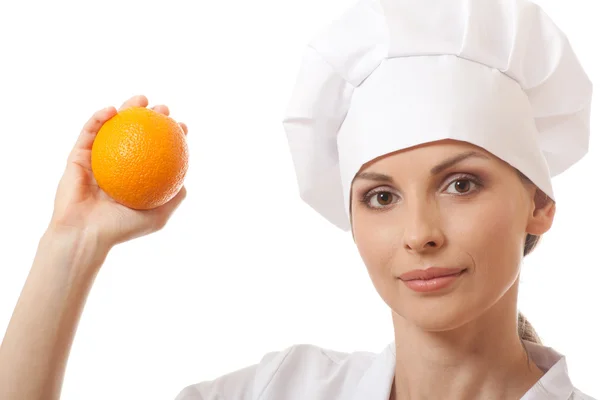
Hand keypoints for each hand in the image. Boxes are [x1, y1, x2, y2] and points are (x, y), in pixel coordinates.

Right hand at [48, 95, 187, 251]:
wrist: (84, 235)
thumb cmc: (120, 229)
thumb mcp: (157, 216)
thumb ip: (173, 198)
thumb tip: (188, 181)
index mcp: (136, 177)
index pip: (156, 151)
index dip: (170, 136)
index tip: (182, 126)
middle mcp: (118, 166)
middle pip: (136, 134)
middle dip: (151, 116)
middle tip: (164, 109)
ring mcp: (97, 160)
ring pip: (112, 128)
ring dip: (126, 108)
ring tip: (141, 99)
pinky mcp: (76, 157)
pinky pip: (88, 133)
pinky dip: (99, 118)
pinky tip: (111, 109)